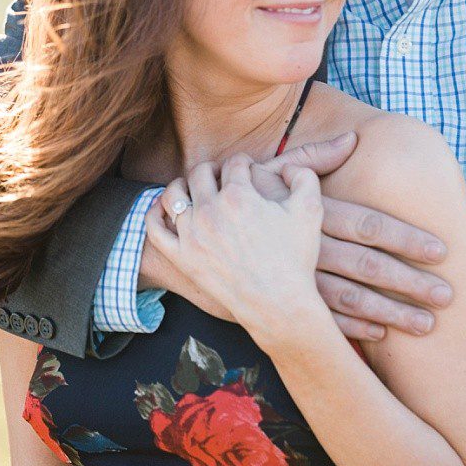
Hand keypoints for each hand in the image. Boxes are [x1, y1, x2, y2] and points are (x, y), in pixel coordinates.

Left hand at [148, 156, 326, 344]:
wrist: (277, 303)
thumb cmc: (295, 257)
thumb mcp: (311, 209)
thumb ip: (304, 176)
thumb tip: (287, 167)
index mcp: (239, 195)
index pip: (234, 163)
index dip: (244, 162)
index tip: (248, 169)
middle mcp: (210, 210)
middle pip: (201, 173)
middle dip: (214, 169)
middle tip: (222, 176)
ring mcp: (191, 234)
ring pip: (173, 194)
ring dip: (183, 185)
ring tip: (194, 190)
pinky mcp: (180, 256)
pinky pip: (154, 228)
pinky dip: (155, 213)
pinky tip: (165, 210)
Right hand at [255, 134, 453, 340]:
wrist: (189, 241)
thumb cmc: (242, 201)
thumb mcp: (272, 173)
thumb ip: (316, 156)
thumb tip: (355, 137)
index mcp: (314, 213)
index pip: (371, 225)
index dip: (407, 237)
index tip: (442, 250)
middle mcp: (309, 247)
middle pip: (370, 266)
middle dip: (411, 282)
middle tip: (449, 295)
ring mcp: (297, 278)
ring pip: (353, 298)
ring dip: (392, 312)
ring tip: (427, 325)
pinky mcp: (285, 300)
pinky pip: (325, 319)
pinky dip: (355, 327)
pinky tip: (383, 334)